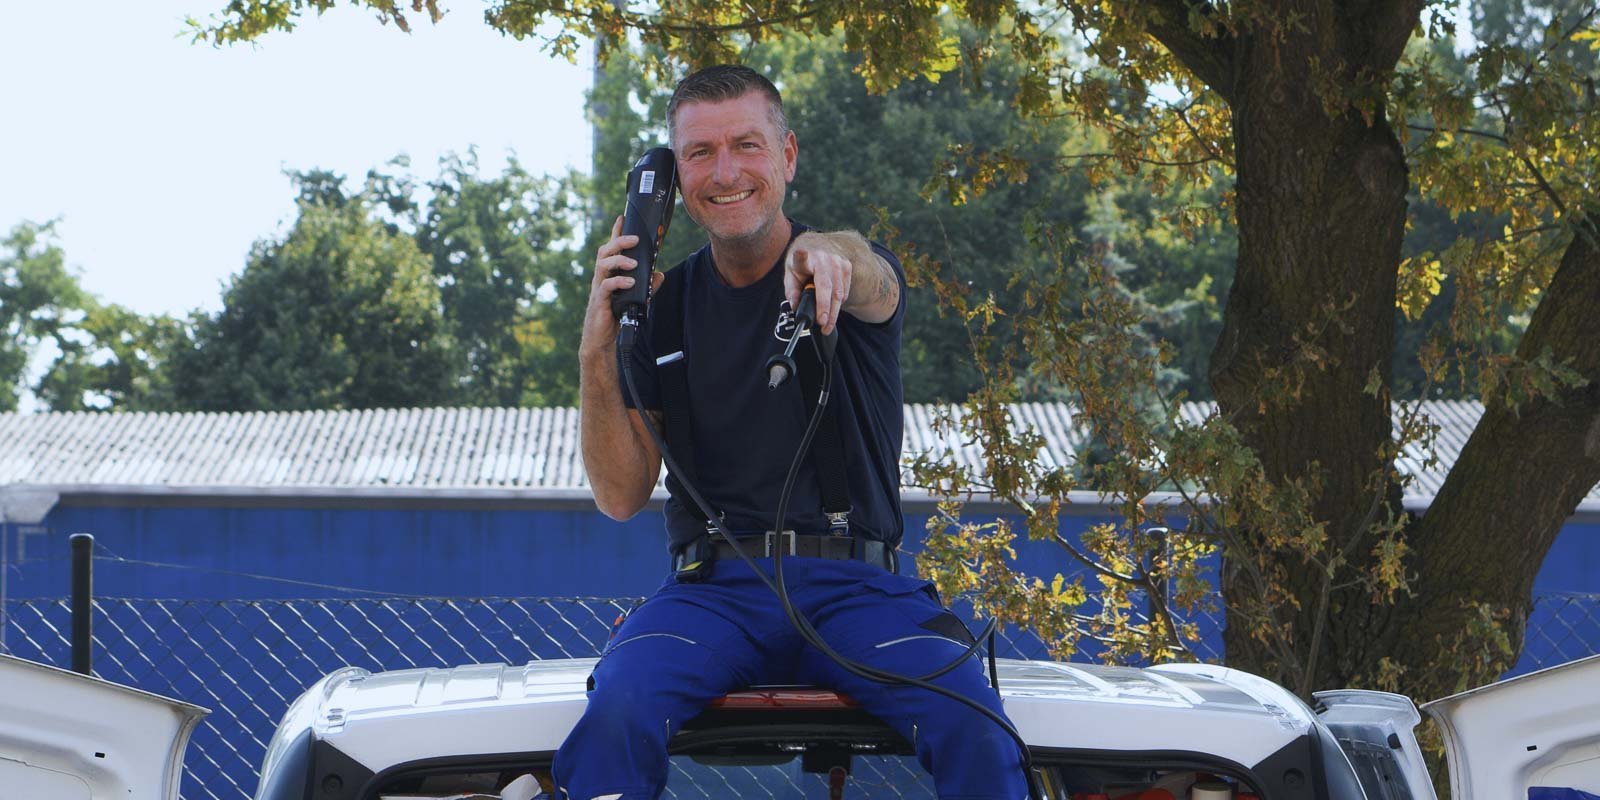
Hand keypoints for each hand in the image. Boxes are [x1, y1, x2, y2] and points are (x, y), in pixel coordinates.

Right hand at [581, 216, 663, 358]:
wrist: (602, 339)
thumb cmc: (616, 316)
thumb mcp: (636, 299)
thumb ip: (647, 286)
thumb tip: (660, 274)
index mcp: (609, 273)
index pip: (611, 248)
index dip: (616, 232)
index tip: (622, 217)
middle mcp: (602, 277)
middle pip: (605, 251)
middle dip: (619, 241)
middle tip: (635, 239)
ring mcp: (599, 288)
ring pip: (603, 265)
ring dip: (620, 260)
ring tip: (634, 263)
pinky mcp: (599, 301)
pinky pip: (606, 286)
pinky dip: (619, 281)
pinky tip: (630, 282)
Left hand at [785, 235, 850, 334]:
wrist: (817, 248)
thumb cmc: (802, 265)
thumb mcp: (791, 275)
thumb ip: (791, 291)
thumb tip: (795, 306)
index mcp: (805, 258)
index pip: (802, 257)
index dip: (801, 255)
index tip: (800, 253)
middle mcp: (824, 257)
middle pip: (828, 287)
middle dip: (826, 309)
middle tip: (823, 327)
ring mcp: (838, 261)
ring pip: (839, 293)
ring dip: (834, 312)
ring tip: (827, 325)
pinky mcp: (847, 266)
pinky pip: (845, 291)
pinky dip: (838, 303)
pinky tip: (832, 307)